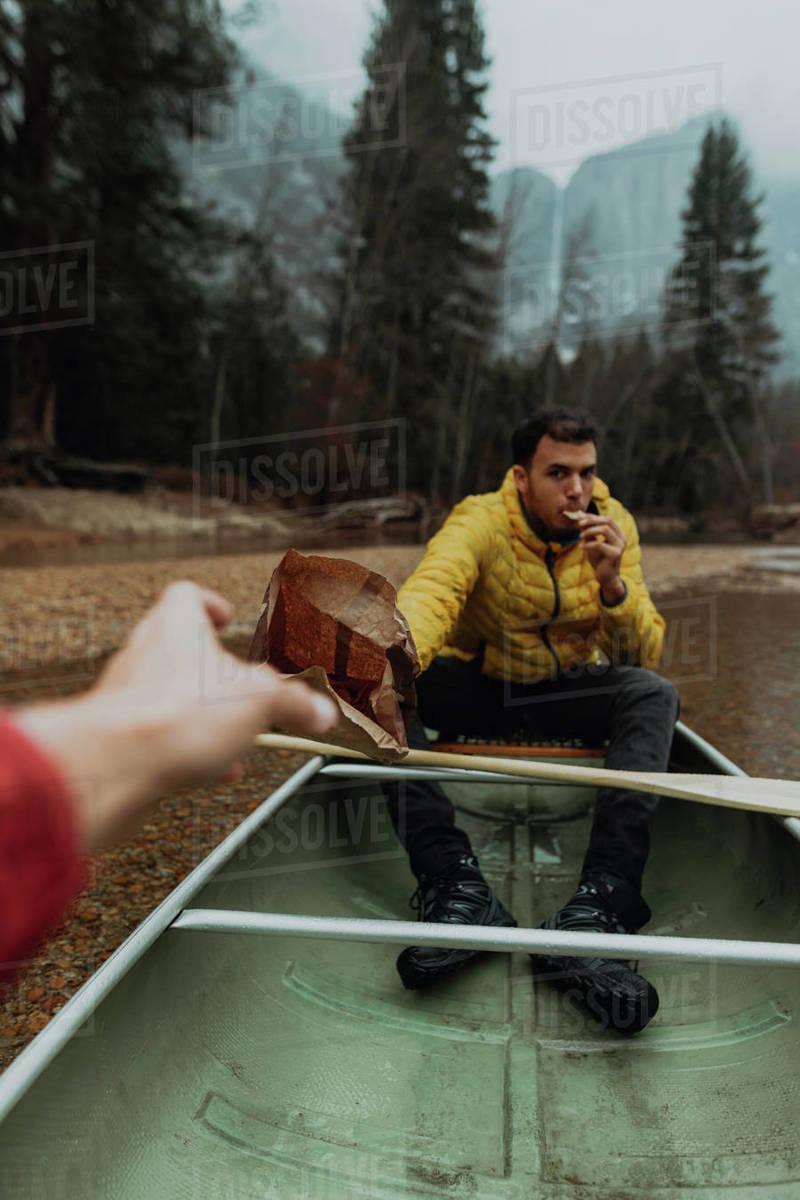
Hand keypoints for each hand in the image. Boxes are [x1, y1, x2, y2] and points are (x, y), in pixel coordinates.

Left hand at [16, 582, 336, 848]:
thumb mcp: (260, 701)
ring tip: (232, 736)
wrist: (116, 766)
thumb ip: (294, 703)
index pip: (186, 595)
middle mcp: (144, 655)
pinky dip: (188, 750)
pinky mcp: (121, 739)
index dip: (209, 604)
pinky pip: (159, 737)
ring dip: (201, 715)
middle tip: (236, 682)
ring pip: (169, 697)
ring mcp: (127, 698)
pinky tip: (212, 770)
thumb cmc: (173, 714)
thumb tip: (320, 709)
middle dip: (211, 670)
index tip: (226, 617)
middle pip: (177, 648)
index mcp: (175, 626)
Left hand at [577, 514, 626, 601]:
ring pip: (605, 530)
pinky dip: (588, 544)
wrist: (606, 578)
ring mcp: (620, 545)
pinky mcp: (615, 554)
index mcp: (618, 533)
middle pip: (607, 521)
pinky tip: (580, 547)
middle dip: (592, 520)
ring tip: (580, 535)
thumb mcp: (593, 544)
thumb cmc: (600, 560)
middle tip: (579, 523)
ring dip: (590, 530)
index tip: (580, 516)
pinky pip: (599, 544)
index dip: (593, 516)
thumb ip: (589, 533)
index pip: (607, 519)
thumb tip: (580, 520)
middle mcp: (622, 537)